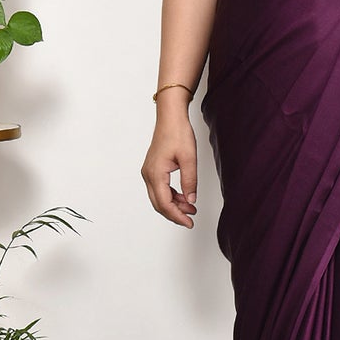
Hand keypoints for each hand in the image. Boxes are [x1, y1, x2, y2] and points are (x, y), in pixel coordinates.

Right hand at [142, 106, 197, 227]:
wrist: (170, 117)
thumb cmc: (178, 133)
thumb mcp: (189, 158)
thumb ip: (190, 181)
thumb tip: (191, 200)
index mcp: (155, 174)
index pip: (165, 203)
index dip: (177, 216)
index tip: (189, 222)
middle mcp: (148, 174)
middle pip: (159, 204)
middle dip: (175, 214)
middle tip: (190, 219)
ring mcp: (148, 172)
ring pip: (158, 197)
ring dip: (174, 205)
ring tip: (191, 208)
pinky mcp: (152, 169)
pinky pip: (159, 189)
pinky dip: (171, 196)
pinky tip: (183, 197)